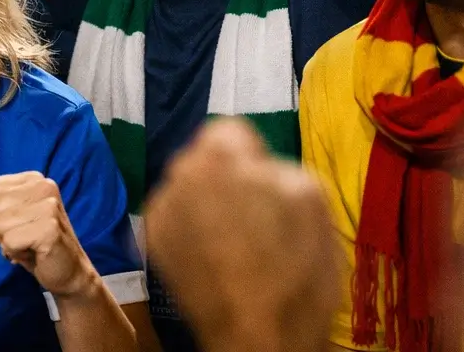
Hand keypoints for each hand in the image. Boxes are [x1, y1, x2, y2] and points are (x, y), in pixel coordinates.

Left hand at [0, 172, 96, 298]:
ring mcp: (49, 205)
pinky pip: (10, 241)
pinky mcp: (50, 227)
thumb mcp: (4, 226)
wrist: (68, 271)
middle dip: (2, 229)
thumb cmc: (33, 245)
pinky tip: (34, 252)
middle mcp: (43, 185)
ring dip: (9, 242)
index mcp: (32, 179)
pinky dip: (15, 253)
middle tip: (25, 236)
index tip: (18, 223)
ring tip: (30, 244)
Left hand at [143, 120, 337, 351]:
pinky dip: (191, 231)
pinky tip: (215, 258)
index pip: (231, 131)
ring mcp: (161, 209)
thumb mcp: (312, 198)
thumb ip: (277, 166)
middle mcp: (180, 173)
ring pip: (188, 190)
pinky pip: (176, 220)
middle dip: (225, 179)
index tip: (265, 186)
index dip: (253, 157)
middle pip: (205, 160)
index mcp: (219, 155)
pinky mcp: (151, 242)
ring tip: (236, 244)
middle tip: (254, 216)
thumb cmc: (295, 270)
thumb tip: (259, 166)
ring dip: (207, 204)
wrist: (259, 337)